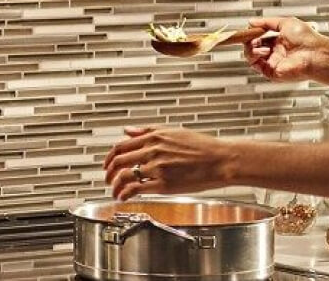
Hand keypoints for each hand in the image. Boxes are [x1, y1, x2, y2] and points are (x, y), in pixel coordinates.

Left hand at [101, 125, 236, 199]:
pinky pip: (136, 188)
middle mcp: (153, 150)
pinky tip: (124, 197)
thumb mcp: (173, 131)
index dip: (110, 157)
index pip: (121, 146)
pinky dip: (125, 194)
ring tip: (114, 191)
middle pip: (119, 161)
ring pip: (125, 175)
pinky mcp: (164, 183)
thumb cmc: (203, 147)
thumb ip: (148, 130)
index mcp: (153, 137)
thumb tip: (128, 130)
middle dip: (109, 172)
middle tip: (107, 179)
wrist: (221, 160)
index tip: (107, 164)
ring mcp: (157, 167)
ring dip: (115, 185)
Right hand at [243, 16, 325, 82]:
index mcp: (280, 41)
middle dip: (249, 39)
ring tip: (259, 44)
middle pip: (253, 46)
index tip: (249, 29)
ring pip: (251, 55)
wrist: (315, 54)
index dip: (252, 33)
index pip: (259, 37)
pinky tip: (264, 51)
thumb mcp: (286, 22)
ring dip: (251, 48)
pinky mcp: (271, 71)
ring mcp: (273, 62)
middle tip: (250, 35)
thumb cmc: (307, 39)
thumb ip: (267, 22)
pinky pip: (255, 65)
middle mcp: (275, 52)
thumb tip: (252, 21)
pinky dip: (254, 56)